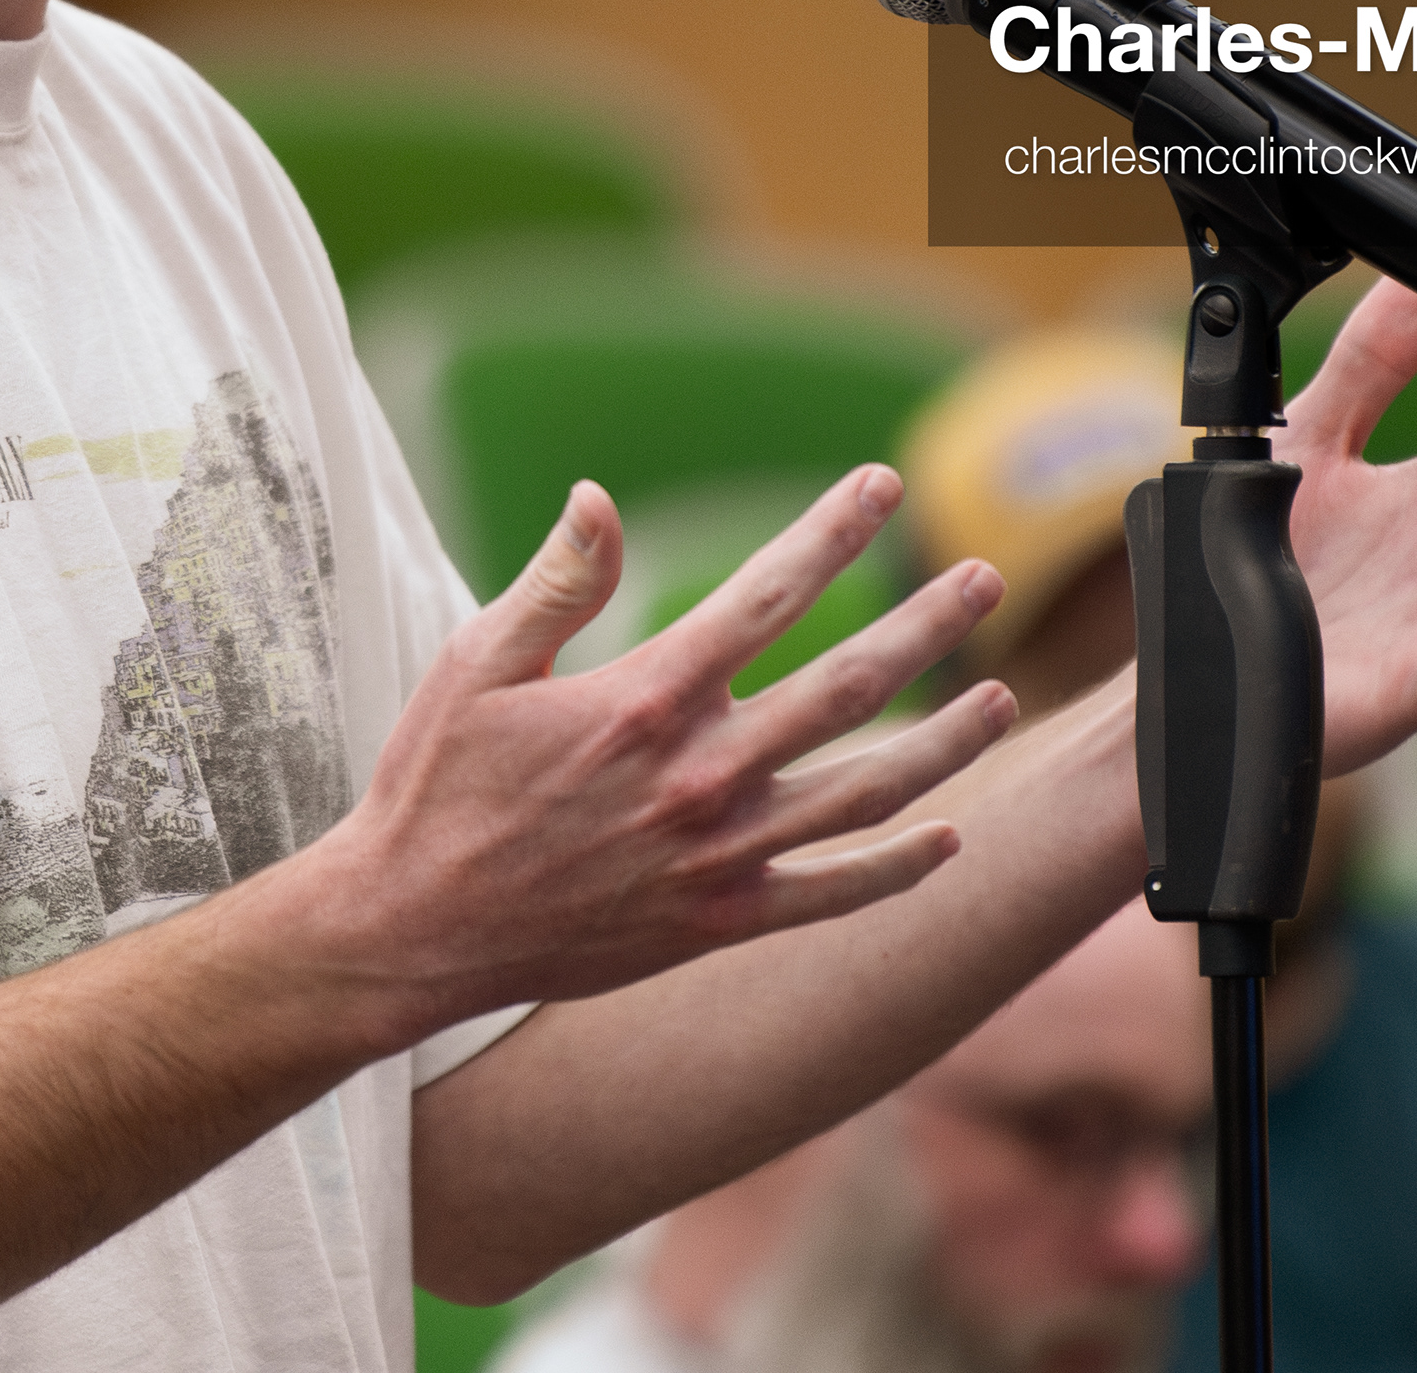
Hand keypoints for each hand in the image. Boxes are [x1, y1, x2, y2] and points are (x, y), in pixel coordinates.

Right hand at [299, 466, 1019, 1029]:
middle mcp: (700, 773)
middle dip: (926, 624)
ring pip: (864, 791)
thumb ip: (557, 583)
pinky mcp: (716, 925)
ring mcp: (718, 855)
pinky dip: (895, 869)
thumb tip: (599, 497)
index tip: (883, 485)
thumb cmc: (436, 785)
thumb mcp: (476, 664)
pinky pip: (831, 894)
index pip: (767, 594)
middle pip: (846, 684)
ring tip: (1003, 701)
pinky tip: (945, 839)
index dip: (833, 532)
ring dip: (944, 743)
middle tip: (984, 578)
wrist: (413, 930)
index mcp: (646, 697)